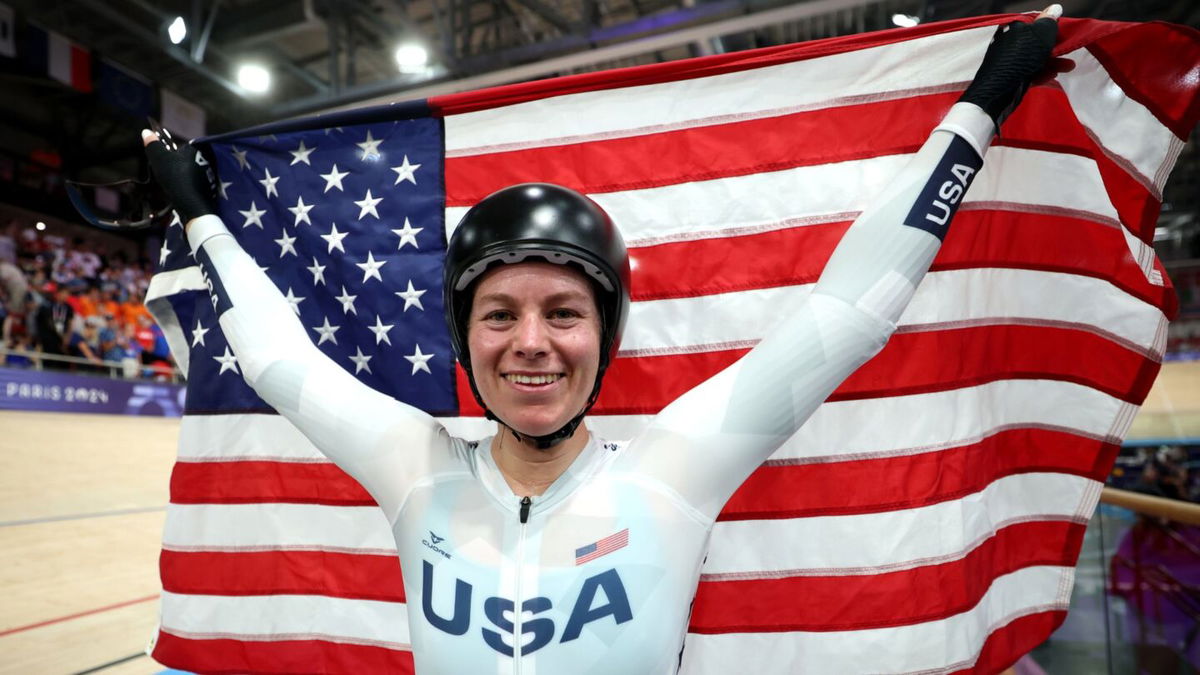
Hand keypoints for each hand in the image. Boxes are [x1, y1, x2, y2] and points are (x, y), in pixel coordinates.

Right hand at [141, 128, 217, 224]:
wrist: (193, 206)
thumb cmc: (176, 178)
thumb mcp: (160, 160)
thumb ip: (153, 145)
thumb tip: (146, 131)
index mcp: (196, 150)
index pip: (180, 148)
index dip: (170, 156)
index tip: (164, 164)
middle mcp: (207, 159)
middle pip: (187, 160)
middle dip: (178, 166)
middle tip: (168, 176)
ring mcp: (211, 174)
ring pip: (192, 172)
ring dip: (184, 177)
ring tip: (174, 185)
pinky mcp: (212, 188)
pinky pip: (197, 183)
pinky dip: (190, 187)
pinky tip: (182, 193)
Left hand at [958, 4, 1061, 130]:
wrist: (998, 90)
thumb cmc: (1019, 58)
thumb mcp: (1039, 34)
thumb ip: (1048, 22)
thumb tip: (1054, 8)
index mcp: (1014, 28)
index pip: (1036, 24)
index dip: (1052, 29)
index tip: (1065, 35)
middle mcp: (1010, 43)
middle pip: (1038, 43)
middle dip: (1056, 48)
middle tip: (1069, 52)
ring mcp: (1010, 61)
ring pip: (1036, 59)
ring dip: (1054, 62)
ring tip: (1068, 66)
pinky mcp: (1011, 77)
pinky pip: (1030, 72)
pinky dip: (1042, 73)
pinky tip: (1052, 76)